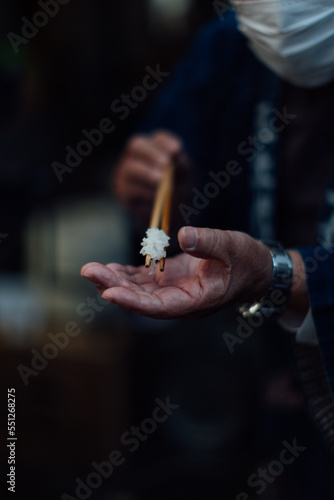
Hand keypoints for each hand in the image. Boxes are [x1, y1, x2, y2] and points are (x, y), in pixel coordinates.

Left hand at [80, 227, 272, 318]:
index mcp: (197, 300)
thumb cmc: (247, 260)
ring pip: (140, 290)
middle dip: (114, 287)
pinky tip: (110, 268)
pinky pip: (145, 280)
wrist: (254, 267)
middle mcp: (181, 300)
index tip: (109, 293)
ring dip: (116, 281)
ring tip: (92, 269)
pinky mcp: (171, 279)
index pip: (161, 307)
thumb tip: (182, 235)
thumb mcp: (233, 246)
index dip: (134, 302)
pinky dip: (127, 274)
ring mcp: (175, 290)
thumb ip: (208, 242)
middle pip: (143, 300)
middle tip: (89, 271)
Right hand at [113, 130, 190, 221]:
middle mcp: (135, 155)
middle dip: (152, 153)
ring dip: (148, 174)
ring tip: (161, 181)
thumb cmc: (177, 189)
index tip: (177, 150)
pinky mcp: (122, 190)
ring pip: (131, 167)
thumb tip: (175, 159)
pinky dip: (145, 192)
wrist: (167, 213)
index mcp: (155, 148)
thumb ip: (182, 167)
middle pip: (136, 144)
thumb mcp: (184, 177)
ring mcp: (125, 172)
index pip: (158, 138)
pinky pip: (130, 189)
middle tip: (166, 164)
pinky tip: (155, 197)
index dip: (166, 142)